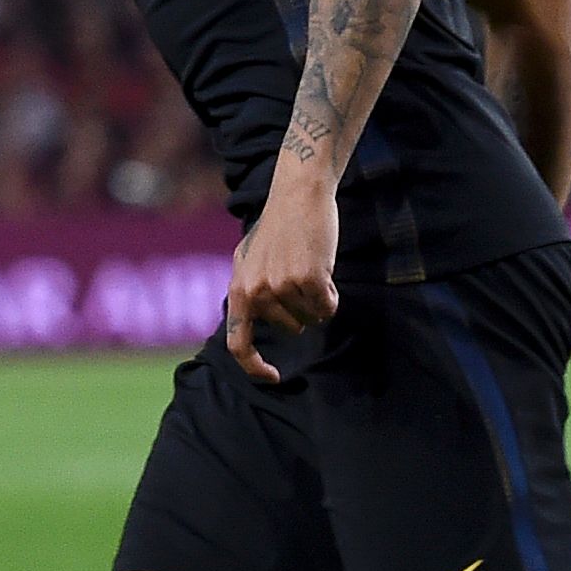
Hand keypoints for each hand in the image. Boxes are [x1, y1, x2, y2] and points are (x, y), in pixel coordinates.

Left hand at [224, 180, 339, 384]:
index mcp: (239, 289)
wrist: (298, 194)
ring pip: (312, 317)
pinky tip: (324, 267)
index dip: (254, 366)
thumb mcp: (250, 259)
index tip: (273, 376)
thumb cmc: (278, 226)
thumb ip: (249, 291)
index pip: (238, 343)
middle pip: (291, 327)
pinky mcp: (308, 279)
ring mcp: (282, 286)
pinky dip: (332, 294)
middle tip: (298, 273)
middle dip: (301, 308)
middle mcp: (257, 291)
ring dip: (318, 299)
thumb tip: (248, 326)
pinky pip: (328, 306)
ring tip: (309, 265)